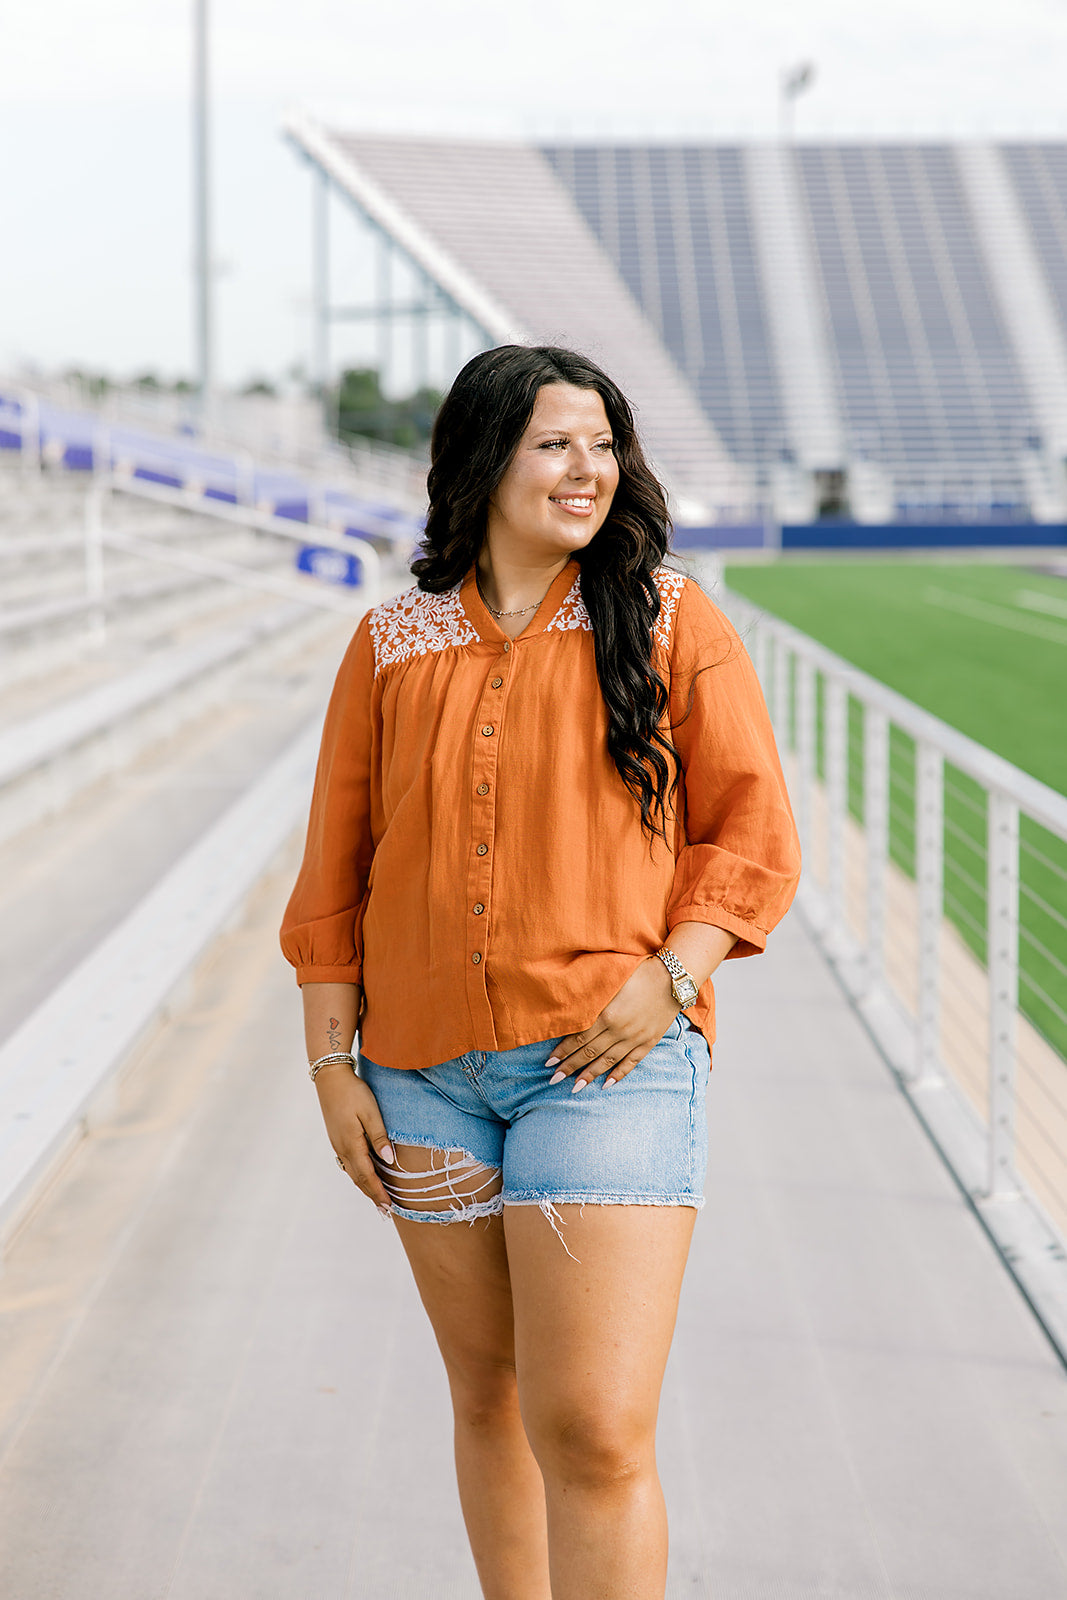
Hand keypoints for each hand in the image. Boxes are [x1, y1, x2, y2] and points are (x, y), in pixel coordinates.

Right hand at [314, 1063, 395, 1212]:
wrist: (330, 1077)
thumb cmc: (353, 1092)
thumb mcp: (370, 1112)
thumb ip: (379, 1137)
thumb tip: (389, 1161)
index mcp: (352, 1144)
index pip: (368, 1176)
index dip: (379, 1192)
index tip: (389, 1206)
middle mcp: (342, 1148)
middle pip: (358, 1179)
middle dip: (372, 1195)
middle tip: (385, 1211)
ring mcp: (337, 1144)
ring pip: (352, 1172)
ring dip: (364, 1187)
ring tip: (376, 1198)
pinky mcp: (336, 1138)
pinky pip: (348, 1163)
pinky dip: (357, 1174)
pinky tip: (362, 1175)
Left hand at [546, 958, 679, 1092]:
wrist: (673, 977)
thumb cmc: (638, 972)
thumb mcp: (610, 981)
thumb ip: (592, 998)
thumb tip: (571, 1010)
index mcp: (607, 1014)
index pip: (578, 1038)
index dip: (563, 1051)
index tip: (549, 1062)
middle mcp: (619, 1030)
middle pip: (589, 1052)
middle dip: (570, 1067)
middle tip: (554, 1079)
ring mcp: (635, 1038)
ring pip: (607, 1061)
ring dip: (590, 1075)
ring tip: (575, 1087)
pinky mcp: (648, 1042)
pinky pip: (631, 1063)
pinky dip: (618, 1075)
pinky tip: (606, 1085)